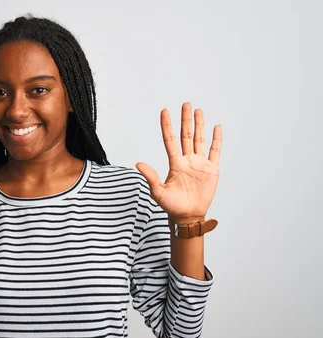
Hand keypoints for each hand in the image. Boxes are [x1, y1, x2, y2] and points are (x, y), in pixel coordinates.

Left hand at [136, 102, 221, 222]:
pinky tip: (216, 127)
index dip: (167, 125)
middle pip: (186, 135)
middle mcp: (187, 160)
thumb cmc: (171, 206)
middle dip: (186, 119)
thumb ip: (150, 176)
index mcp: (174, 163)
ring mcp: (200, 164)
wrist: (187, 216)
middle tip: (185, 103)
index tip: (164, 111)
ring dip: (200, 125)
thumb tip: (138, 163)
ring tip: (198, 110)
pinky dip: (216, 140)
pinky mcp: (212, 170)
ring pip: (199, 140)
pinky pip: (215, 151)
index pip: (170, 139)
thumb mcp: (158, 191)